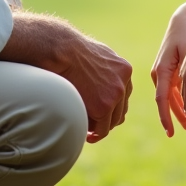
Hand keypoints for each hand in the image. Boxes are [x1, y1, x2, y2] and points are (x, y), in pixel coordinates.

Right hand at [0, 12, 131, 142]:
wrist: (61, 50)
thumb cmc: (70, 49)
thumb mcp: (96, 54)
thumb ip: (104, 69)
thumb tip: (99, 79)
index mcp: (124, 69)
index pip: (123, 95)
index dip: (112, 106)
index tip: (97, 112)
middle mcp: (124, 82)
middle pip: (120, 110)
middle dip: (107, 119)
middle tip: (93, 126)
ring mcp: (116, 94)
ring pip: (112, 121)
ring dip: (101, 127)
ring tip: (88, 132)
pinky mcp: (104, 107)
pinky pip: (102, 129)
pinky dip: (95, 135)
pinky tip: (85, 135)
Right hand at [151, 9, 185, 135]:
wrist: (184, 18)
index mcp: (161, 70)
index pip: (162, 100)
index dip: (166, 118)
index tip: (171, 133)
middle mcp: (159, 73)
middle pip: (166, 102)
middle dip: (177, 118)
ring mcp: (163, 72)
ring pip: (170, 98)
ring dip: (180, 112)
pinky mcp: (169, 70)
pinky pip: (172, 91)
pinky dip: (180, 102)